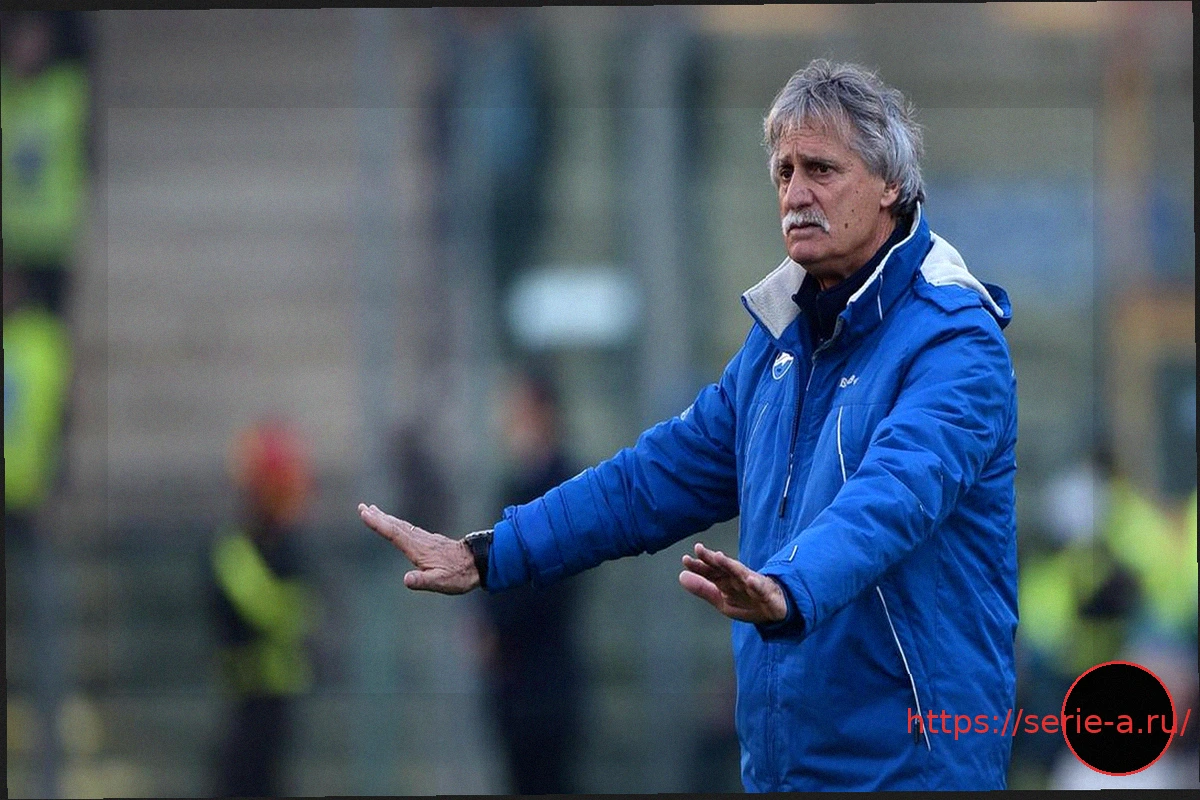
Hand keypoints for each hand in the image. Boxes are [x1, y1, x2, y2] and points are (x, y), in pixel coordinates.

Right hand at [357, 503, 478, 593]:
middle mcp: (420, 541)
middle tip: (362, 507)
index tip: (365, 513)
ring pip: (401, 525)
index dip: (378, 524)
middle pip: (395, 525)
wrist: (478, 563)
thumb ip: (423, 581)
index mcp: (419, 549)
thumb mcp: (441, 583)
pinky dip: (397, 524)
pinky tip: (395, 524)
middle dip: (378, 517)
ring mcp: (425, 539)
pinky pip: (408, 529)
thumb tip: (406, 580)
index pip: (394, 534)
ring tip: (373, 511)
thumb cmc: (459, 575)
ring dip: (386, 518)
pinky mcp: (429, 541)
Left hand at [679, 542, 787, 623]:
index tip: (685, 559)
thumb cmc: (748, 602)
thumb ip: (703, 589)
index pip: (711, 572)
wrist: (776, 611)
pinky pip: (761, 589)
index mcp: (727, 581)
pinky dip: (756, 585)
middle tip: (699, 549)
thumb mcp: (722, 600)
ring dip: (730, 565)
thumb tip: (681, 576)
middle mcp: (738, 579)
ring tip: (719, 558)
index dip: (699, 566)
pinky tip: (750, 580)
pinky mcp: (767, 594)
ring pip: (741, 574)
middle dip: (712, 559)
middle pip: (723, 568)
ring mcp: (753, 585)